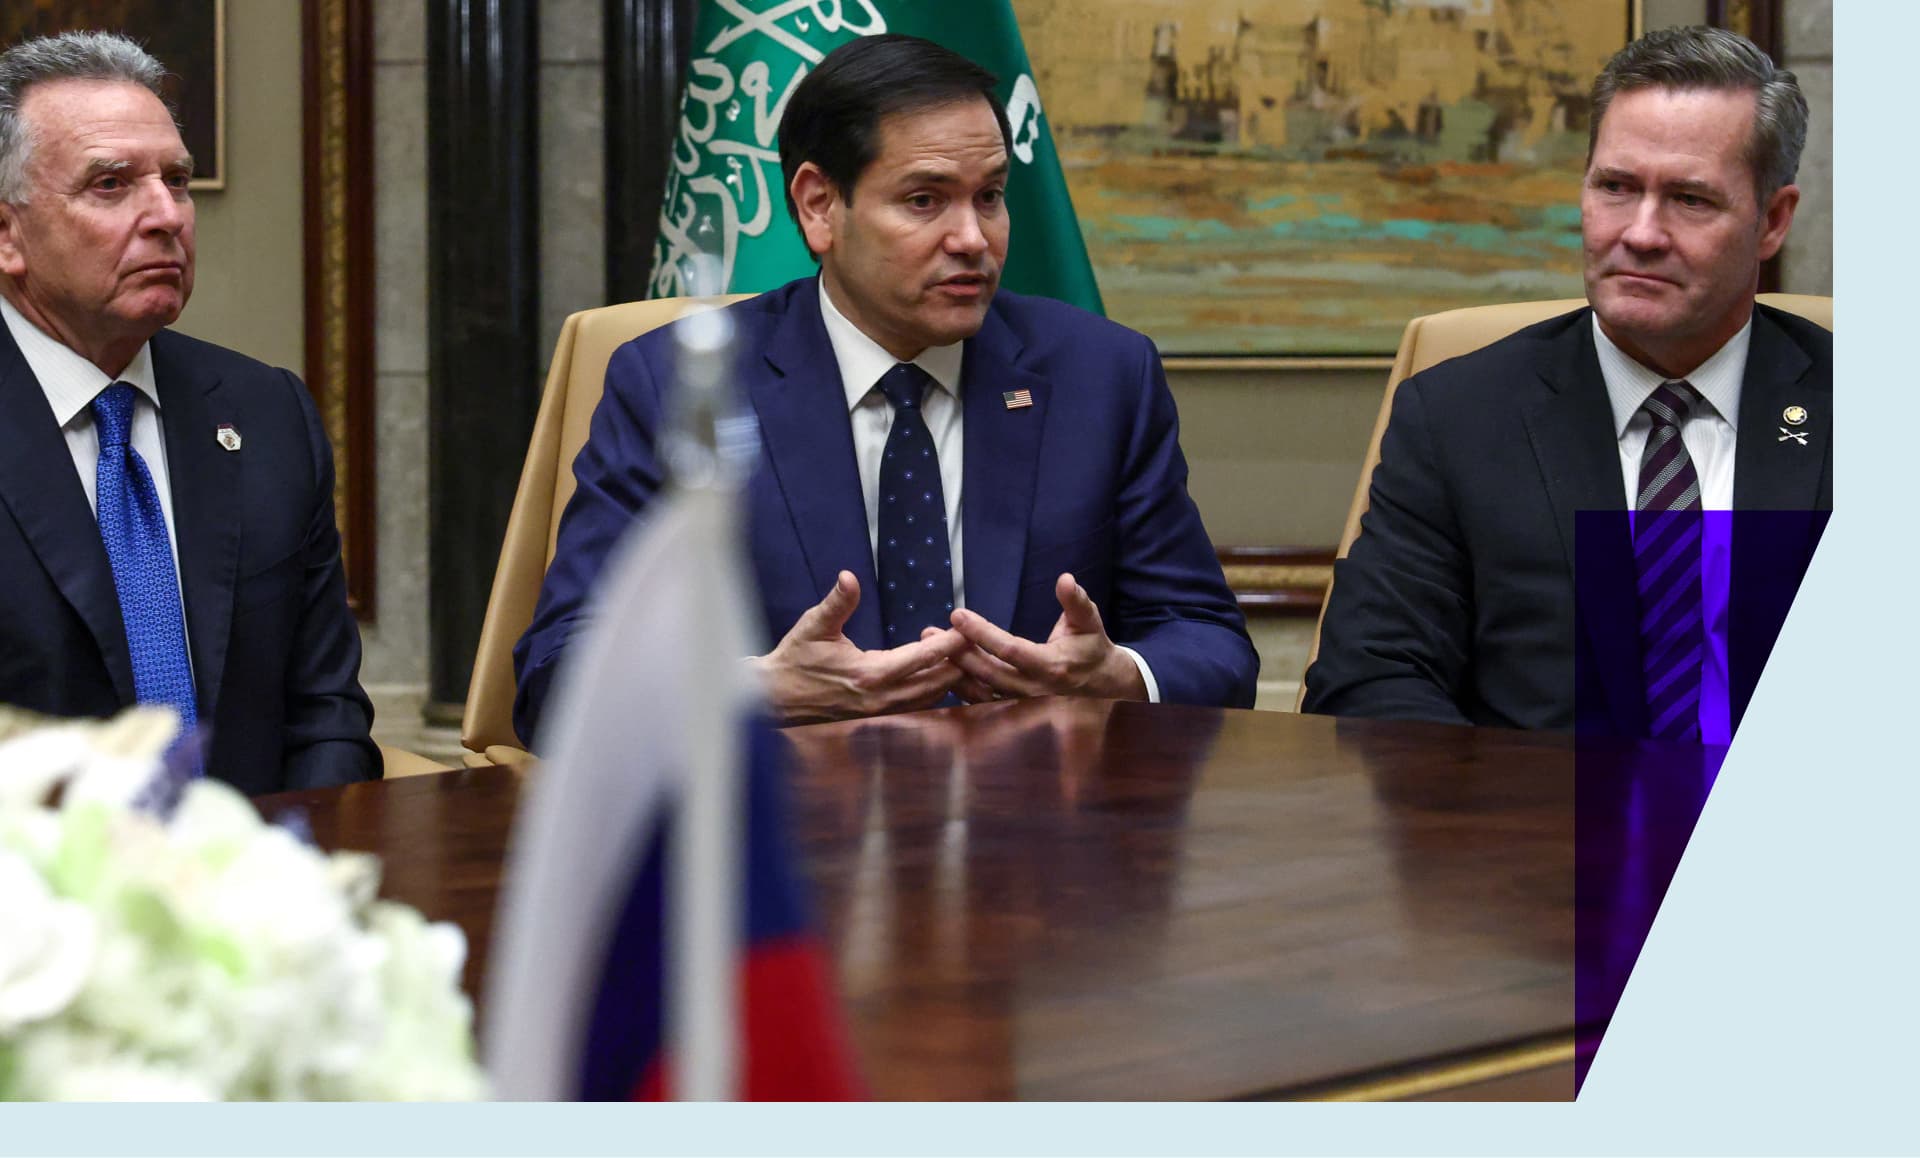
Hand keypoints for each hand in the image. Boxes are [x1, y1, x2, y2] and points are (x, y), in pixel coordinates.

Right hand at [752, 571, 971, 723]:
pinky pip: (917, 707)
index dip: (951, 643)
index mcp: (870, 674)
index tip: (968, 629)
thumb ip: (837, 602)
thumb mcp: (814, 626)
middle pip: (938, 683)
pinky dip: (932, 690)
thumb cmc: (794, 660)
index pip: (924, 658)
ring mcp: (881, 714)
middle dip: (956, 661)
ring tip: (953, 653)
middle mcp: (881, 699)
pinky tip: (934, 674)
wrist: (774, 699)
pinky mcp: (878, 720)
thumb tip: (849, 578)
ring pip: (931, 698)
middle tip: (965, 638)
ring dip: (946, 677)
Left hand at [945, 573, 1147, 702]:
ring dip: (954, 670)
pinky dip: (960, 686)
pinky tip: (941, 668)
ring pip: (981, 689)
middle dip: (958, 653)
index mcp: (1051, 666)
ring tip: (929, 647)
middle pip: (988, 673)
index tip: (958, 615)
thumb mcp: (1088, 620)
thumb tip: (1065, 579)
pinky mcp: (1014, 705)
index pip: (1010, 649)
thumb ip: (1075, 601)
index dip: (982, 633)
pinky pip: (982, 700)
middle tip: (930, 633)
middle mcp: (1034, 688)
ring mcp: (1022, 701)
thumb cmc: (1091, 645)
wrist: (1101, 682)